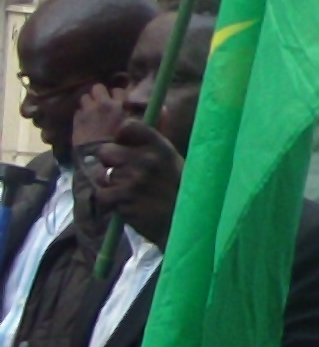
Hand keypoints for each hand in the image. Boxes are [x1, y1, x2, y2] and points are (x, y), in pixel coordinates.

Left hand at [71, 84, 130, 151]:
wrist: (98, 155)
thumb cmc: (119, 143)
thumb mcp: (131, 129)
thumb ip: (133, 117)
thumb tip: (140, 111)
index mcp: (117, 106)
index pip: (118, 90)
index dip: (117, 95)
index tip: (117, 101)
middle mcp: (102, 104)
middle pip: (98, 87)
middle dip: (99, 93)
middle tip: (101, 102)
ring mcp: (87, 110)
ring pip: (85, 96)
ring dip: (88, 103)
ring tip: (91, 111)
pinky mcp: (76, 118)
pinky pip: (78, 110)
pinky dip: (82, 114)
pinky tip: (85, 121)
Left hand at [93, 120, 182, 247]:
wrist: (188, 226)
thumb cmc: (181, 193)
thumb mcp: (174, 162)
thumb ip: (154, 145)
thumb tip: (145, 120)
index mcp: (161, 147)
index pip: (129, 126)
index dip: (122, 136)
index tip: (125, 146)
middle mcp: (146, 160)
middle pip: (106, 151)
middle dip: (111, 163)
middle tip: (125, 175)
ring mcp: (133, 181)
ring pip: (103, 175)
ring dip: (112, 185)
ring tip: (130, 194)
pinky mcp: (123, 201)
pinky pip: (101, 195)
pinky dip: (109, 202)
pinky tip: (125, 205)